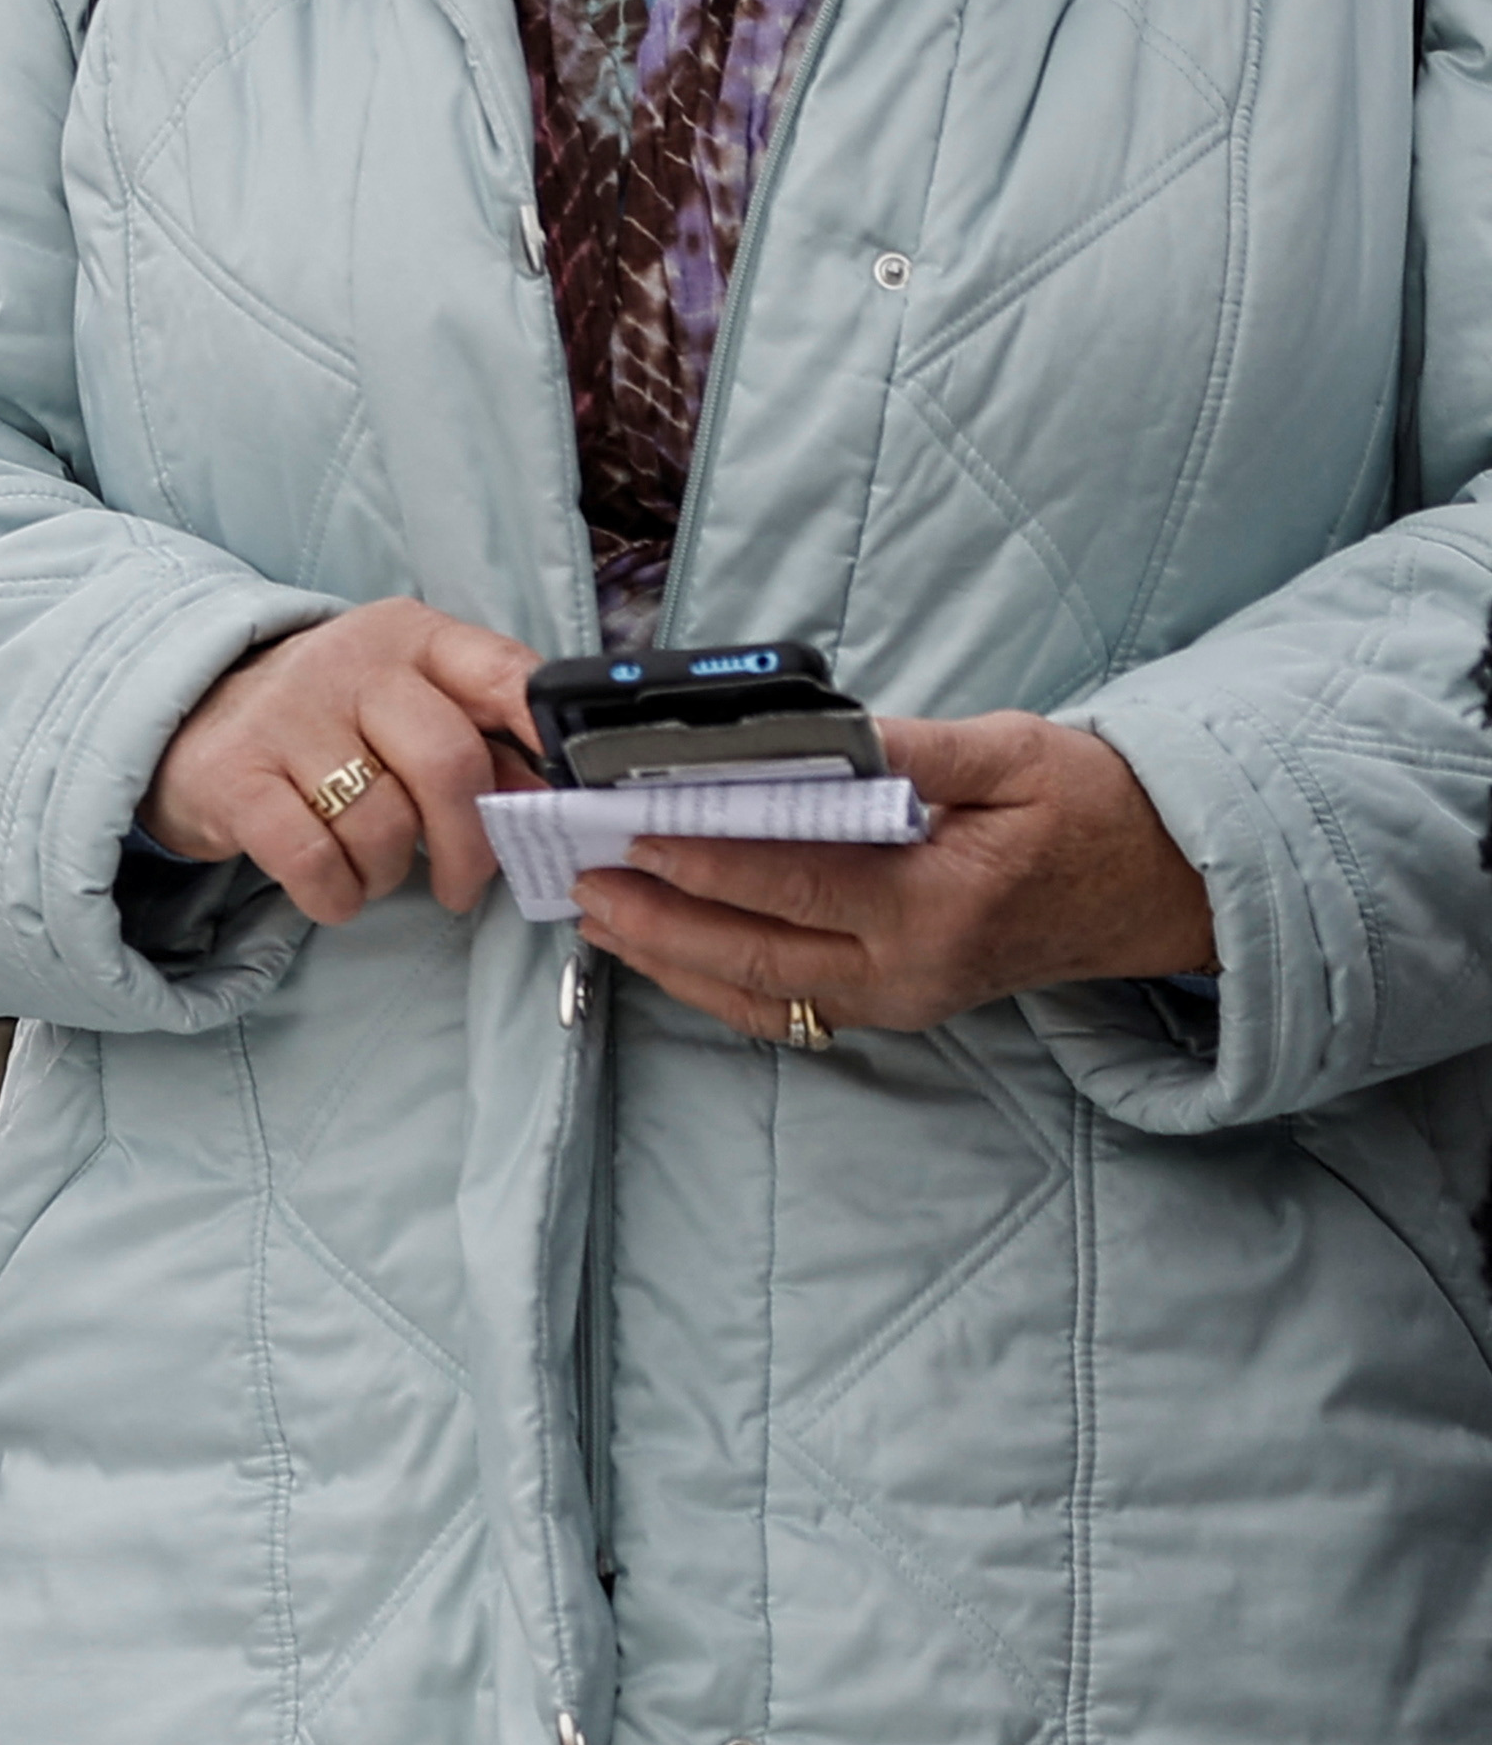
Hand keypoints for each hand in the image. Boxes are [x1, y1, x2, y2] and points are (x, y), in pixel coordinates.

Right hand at [143, 596, 543, 922]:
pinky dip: (337, 894)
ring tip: (371, 870)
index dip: (547, 736)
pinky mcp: (235, 776)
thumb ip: (477, 738)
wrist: (184, 724)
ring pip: (382, 823)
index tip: (570, 792)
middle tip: (462, 882)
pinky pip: (314, 859)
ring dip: (389, 873)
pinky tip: (334, 890)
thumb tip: (548, 797)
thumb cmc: (320, 725)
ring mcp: (285, 717)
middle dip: (470, 843)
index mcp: (407, 638)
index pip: (502, 674)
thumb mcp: (399, 707)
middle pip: (448, 762)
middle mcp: (348, 664)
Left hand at [575, 708, 1213, 1037]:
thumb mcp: (1017, 750)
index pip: (800, 883)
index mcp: (943, 903)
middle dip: (661, 921)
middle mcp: (913, 969)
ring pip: (761, 994)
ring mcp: (902, 1000)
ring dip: (671, 959)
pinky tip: (662, 953)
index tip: (637, 832)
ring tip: (596, 917)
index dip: (711, 858)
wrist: (1161, 883)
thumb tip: (828, 736)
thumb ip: (916, 749)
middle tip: (583, 882)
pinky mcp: (894, 1006)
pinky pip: (786, 1009)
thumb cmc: (1092, 806)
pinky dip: (715, 985)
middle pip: (759, 956)